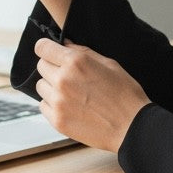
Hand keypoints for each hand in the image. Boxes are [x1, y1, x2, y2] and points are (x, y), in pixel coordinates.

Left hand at [33, 38, 150, 152]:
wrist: (132, 126)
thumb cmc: (125, 95)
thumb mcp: (109, 64)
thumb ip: (83, 52)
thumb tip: (65, 45)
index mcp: (76, 62)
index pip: (42, 47)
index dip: (47, 48)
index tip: (51, 52)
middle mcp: (63, 80)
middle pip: (41, 66)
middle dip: (52, 67)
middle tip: (69, 75)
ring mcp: (58, 101)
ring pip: (41, 86)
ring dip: (51, 86)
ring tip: (71, 93)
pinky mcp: (57, 120)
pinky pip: (43, 105)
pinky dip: (52, 104)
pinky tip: (70, 106)